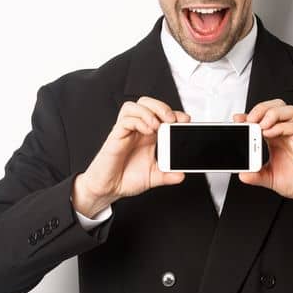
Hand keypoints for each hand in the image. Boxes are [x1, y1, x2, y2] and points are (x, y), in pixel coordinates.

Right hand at [73, 96, 189, 216]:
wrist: (109, 189)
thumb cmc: (126, 178)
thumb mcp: (154, 177)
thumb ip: (168, 175)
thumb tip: (181, 175)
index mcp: (148, 136)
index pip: (159, 113)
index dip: (173, 112)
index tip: (184, 121)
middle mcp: (136, 130)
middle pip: (146, 103)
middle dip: (161, 106)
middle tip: (171, 120)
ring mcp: (125, 132)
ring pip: (133, 106)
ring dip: (149, 112)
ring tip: (158, 125)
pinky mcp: (115, 137)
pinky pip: (125, 121)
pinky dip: (139, 122)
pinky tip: (147, 132)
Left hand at [234, 99, 292, 216]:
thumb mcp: (270, 179)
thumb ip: (256, 176)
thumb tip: (243, 174)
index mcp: (276, 139)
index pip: (262, 117)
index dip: (249, 115)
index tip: (237, 121)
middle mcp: (285, 133)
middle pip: (275, 106)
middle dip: (260, 109)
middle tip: (250, 121)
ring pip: (286, 109)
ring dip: (270, 113)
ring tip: (260, 125)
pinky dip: (280, 126)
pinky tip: (270, 134)